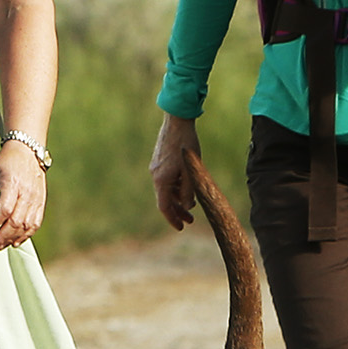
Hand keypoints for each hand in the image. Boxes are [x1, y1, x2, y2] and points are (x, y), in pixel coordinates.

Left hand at [0, 140, 46, 252]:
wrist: (28, 151)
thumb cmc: (6, 162)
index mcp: (12, 184)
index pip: (4, 210)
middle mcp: (26, 193)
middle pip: (15, 222)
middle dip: (2, 237)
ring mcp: (36, 199)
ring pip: (26, 225)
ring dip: (12, 239)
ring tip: (0, 246)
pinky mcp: (41, 202)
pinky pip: (35, 223)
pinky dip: (26, 235)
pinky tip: (15, 242)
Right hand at [147, 113, 201, 230]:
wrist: (177, 121)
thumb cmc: (186, 145)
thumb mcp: (191, 171)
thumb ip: (189, 190)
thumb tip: (187, 206)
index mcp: (161, 180)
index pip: (164, 206)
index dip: (172, 218)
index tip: (181, 227)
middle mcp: (156, 176)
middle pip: (165, 200)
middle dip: (177, 211)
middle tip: (190, 220)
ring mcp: (156, 168)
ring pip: (166, 190)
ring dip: (178, 199)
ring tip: (191, 205)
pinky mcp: (159, 161)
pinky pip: (166, 180)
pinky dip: (175, 188)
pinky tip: (186, 188)